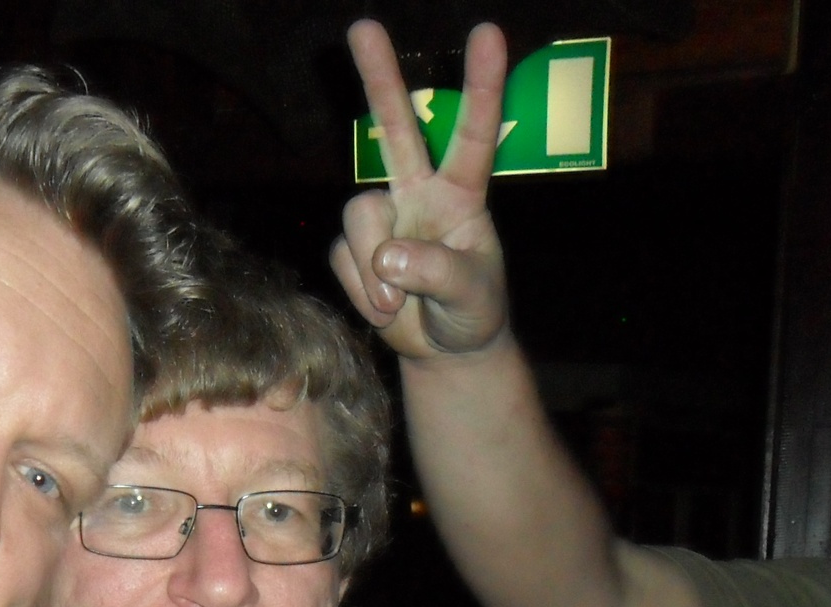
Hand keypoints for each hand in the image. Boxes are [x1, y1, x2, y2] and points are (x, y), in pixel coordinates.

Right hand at [330, 20, 511, 360]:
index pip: (472, 134)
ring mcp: (384, 219)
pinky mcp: (354, 250)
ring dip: (374, 270)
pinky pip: (343, 260)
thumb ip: (437, 272)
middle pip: (396, 128)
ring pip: (360, 216)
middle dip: (380, 78)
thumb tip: (388, 257)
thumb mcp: (473, 295)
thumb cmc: (473, 312)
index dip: (481, 86)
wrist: (445, 351)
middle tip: (362, 26)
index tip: (488, 34)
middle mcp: (419, 193)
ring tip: (396, 306)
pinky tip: (386, 310)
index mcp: (462, 193)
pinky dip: (362, 292)